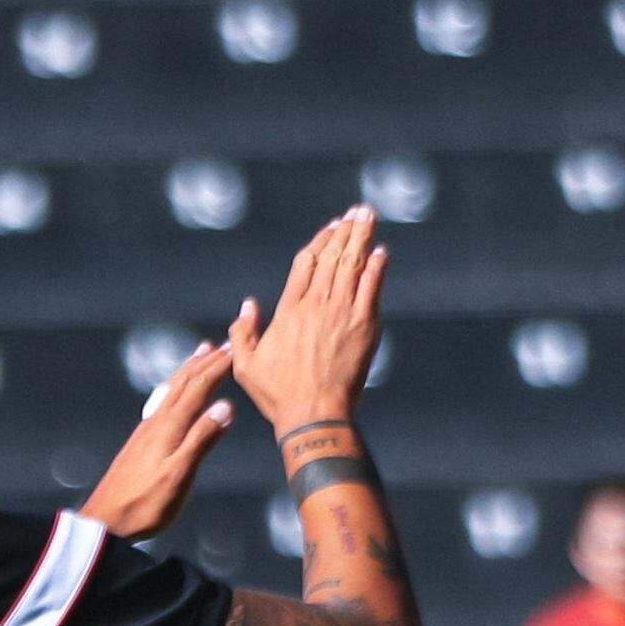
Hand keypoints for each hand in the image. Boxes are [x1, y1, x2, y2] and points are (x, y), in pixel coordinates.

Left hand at [84, 344, 234, 539]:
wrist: (107, 519)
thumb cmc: (145, 504)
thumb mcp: (179, 474)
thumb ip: (202, 439)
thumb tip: (226, 406)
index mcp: (169, 426)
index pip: (198, 388)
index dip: (218, 368)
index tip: (236, 351)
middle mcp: (157, 421)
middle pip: (184, 382)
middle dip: (206, 362)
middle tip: (225, 345)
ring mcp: (147, 429)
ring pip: (172, 389)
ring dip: (189, 369)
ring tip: (200, 353)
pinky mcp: (141, 440)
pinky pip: (163, 400)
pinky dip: (176, 386)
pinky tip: (174, 391)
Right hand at [228, 208, 385, 442]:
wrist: (315, 414)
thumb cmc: (279, 395)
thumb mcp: (245, 365)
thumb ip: (243, 331)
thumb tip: (248, 304)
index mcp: (288, 309)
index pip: (305, 262)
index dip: (320, 241)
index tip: (330, 227)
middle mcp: (316, 303)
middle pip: (332, 255)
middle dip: (346, 230)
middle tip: (357, 211)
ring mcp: (342, 312)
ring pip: (353, 264)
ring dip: (362, 237)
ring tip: (369, 217)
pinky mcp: (365, 326)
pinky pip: (372, 287)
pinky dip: (377, 267)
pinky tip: (382, 251)